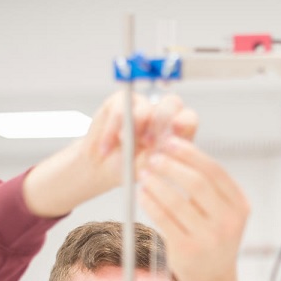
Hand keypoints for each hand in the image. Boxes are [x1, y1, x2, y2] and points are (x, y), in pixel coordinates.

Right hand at [22, 92, 197, 217]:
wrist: (92, 173)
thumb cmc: (124, 177)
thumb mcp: (145, 175)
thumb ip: (159, 162)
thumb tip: (170, 154)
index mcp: (175, 136)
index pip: (188, 120)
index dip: (181, 129)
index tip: (166, 147)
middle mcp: (159, 118)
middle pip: (171, 103)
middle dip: (159, 123)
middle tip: (147, 143)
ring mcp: (138, 109)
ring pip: (143, 103)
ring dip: (131, 128)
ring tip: (120, 149)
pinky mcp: (116, 103)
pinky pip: (118, 106)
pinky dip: (110, 128)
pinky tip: (105, 147)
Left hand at [137, 137, 249, 280]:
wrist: (212, 278)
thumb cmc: (212, 235)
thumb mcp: (221, 210)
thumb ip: (207, 184)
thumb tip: (178, 143)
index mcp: (240, 206)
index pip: (215, 171)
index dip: (190, 153)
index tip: (170, 142)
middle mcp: (228, 222)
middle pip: (197, 183)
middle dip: (171, 166)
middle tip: (154, 157)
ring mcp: (209, 238)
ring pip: (177, 201)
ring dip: (157, 182)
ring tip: (144, 174)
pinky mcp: (187, 250)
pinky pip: (163, 219)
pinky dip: (150, 202)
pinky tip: (143, 193)